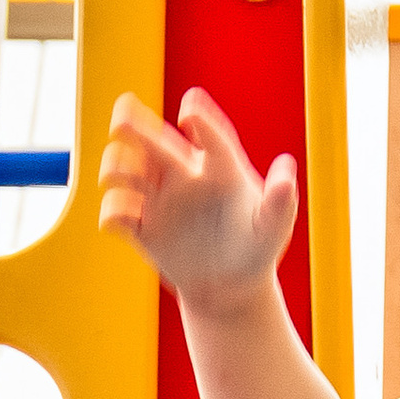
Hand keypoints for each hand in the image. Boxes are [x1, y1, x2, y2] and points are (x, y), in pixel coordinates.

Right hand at [99, 87, 297, 310]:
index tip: (190, 109)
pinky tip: (118, 219)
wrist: (231, 289)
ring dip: (116, 165)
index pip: (211, 138)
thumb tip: (287, 168)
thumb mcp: (274, 228)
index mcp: (220, 168)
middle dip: (136, 126)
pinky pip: (118, 212)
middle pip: (155, 142)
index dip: (201, 121)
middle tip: (123, 115)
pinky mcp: (142, 227)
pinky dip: (112, 211)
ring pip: (127, 169)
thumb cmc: (256, 249)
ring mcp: (160, 200)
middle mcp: (185, 176)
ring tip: (118, 173)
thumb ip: (280, 201)